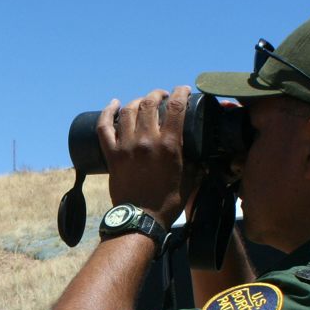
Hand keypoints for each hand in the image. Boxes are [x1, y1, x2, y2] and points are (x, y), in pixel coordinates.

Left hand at [95, 86, 198, 228]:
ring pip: (128, 111)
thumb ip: (198, 164)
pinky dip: (107, 112)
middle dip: (158, 94)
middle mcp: (146, 141)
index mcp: (169, 145)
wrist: (140, 220)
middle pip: (149, 103)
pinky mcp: (111, 154)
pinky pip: (104, 127)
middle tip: (162, 97)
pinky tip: (113, 104)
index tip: (183, 90)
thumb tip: (205, 155)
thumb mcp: (190, 180)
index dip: (181, 92)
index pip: (177, 107)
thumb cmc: (167, 203)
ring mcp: (126, 146)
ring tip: (143, 101)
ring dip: (137, 101)